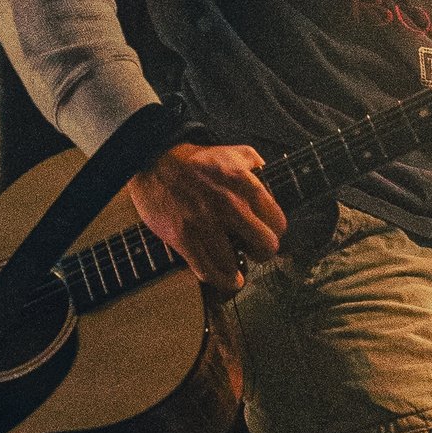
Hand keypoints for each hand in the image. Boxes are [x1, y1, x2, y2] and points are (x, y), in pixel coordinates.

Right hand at [128, 142, 285, 289]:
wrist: (154, 160)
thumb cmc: (194, 159)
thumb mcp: (232, 152)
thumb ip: (255, 164)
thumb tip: (266, 175)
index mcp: (245, 185)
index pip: (278, 223)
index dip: (274, 232)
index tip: (266, 234)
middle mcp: (230, 206)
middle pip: (265, 247)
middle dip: (262, 253)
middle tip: (253, 251)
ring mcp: (206, 224)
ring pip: (235, 264)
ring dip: (236, 269)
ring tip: (235, 269)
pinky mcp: (184, 238)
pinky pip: (207, 271)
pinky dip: (219, 280)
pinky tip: (225, 279)